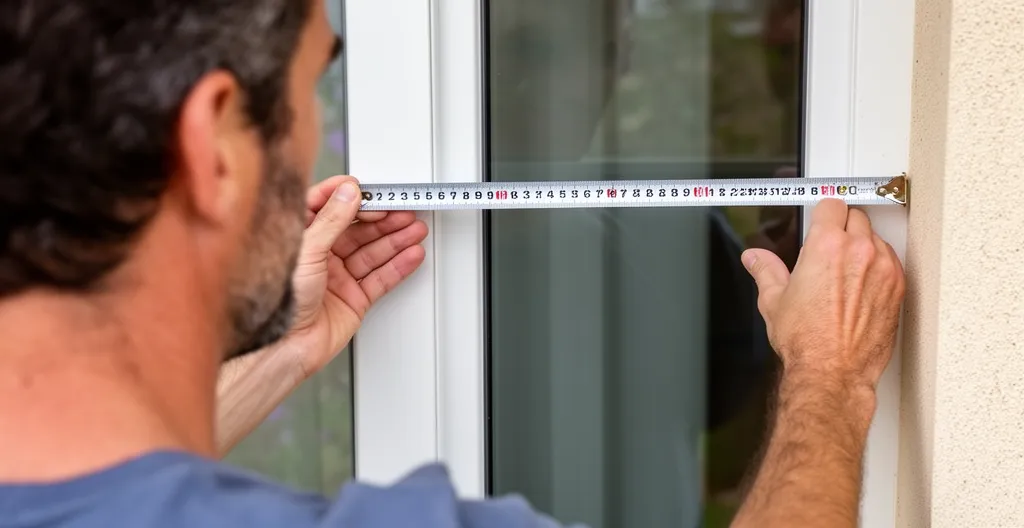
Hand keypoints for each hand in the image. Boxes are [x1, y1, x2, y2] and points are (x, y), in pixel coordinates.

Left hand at [285, 175, 426, 377]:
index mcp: (301, 238)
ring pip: (373, 252)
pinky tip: (411, 254)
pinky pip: (380, 278)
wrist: (284, 348)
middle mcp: (320, 256)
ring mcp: (338, 278)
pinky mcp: (354, 299)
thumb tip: (347, 193)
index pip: (328, 208)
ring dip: (396, 239)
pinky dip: (398, 266)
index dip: (349, 197)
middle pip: (358, 229)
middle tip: (403, 210)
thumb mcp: (305, 250)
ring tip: (415, 229)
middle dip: (382, 219)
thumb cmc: (279, 303)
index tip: (369, 189)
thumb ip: (331, 220)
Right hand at [740, 199, 904, 392]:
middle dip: (842, 226)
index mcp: (826, 246)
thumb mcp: (774, 300)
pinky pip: (890, 261)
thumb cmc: (806, 340)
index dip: (823, 213)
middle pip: (856, 216)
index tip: (819, 221)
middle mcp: (859, 251)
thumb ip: (765, 270)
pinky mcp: (898, 287)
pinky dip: (878, 266)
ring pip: (875, 238)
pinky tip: (860, 286)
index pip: (831, 205)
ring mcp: (883, 268)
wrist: (832, 371)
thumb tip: (754, 258)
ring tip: (843, 271)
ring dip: (862, 246)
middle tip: (828, 247)